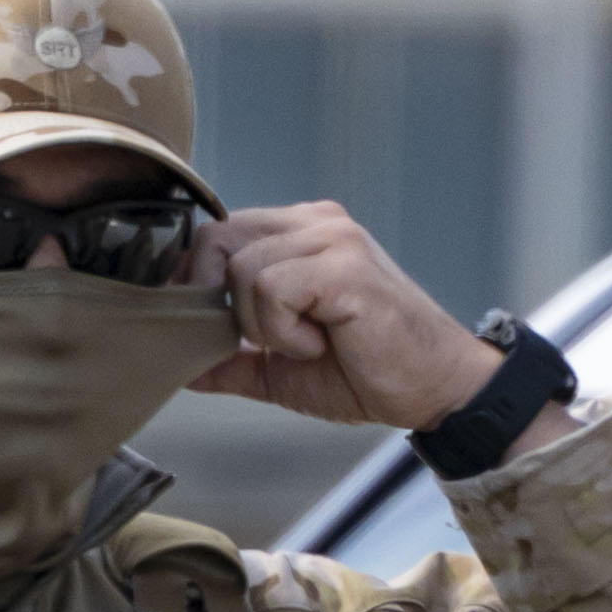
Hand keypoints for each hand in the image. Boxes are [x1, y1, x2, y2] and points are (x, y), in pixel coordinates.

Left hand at [187, 203, 522, 433]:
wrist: (433, 388)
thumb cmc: (368, 373)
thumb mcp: (280, 371)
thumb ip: (230, 360)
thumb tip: (179, 365)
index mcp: (300, 233)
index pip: (219, 233)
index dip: (199, 282)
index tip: (214, 327)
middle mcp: (316, 223)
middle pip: (217, 237)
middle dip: (218, 301)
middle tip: (258, 341)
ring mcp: (332, 238)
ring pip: (242, 270)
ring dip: (262, 325)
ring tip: (308, 344)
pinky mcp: (343, 265)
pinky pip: (271, 288)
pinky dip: (283, 330)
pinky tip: (321, 342)